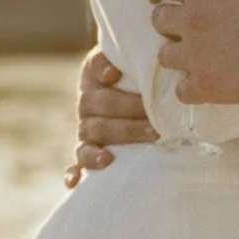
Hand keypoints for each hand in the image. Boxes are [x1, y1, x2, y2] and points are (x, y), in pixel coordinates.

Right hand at [66, 49, 154, 183]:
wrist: (134, 98)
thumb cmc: (142, 79)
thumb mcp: (141, 62)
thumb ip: (146, 59)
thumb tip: (164, 57)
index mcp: (95, 75)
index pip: (95, 68)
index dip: (102, 71)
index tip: (114, 75)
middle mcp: (87, 101)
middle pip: (99, 104)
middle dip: (129, 110)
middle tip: (156, 118)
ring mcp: (86, 127)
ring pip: (91, 132)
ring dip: (120, 135)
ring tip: (146, 138)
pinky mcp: (86, 150)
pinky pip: (77, 162)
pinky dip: (74, 172)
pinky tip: (75, 181)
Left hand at [147, 0, 238, 103]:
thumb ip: (219, 3)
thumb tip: (211, 16)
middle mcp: (192, 21)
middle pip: (158, 22)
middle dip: (172, 28)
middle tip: (193, 36)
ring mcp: (196, 56)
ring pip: (164, 57)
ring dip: (181, 58)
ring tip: (204, 63)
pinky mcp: (206, 87)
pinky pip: (180, 91)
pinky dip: (192, 89)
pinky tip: (211, 86)